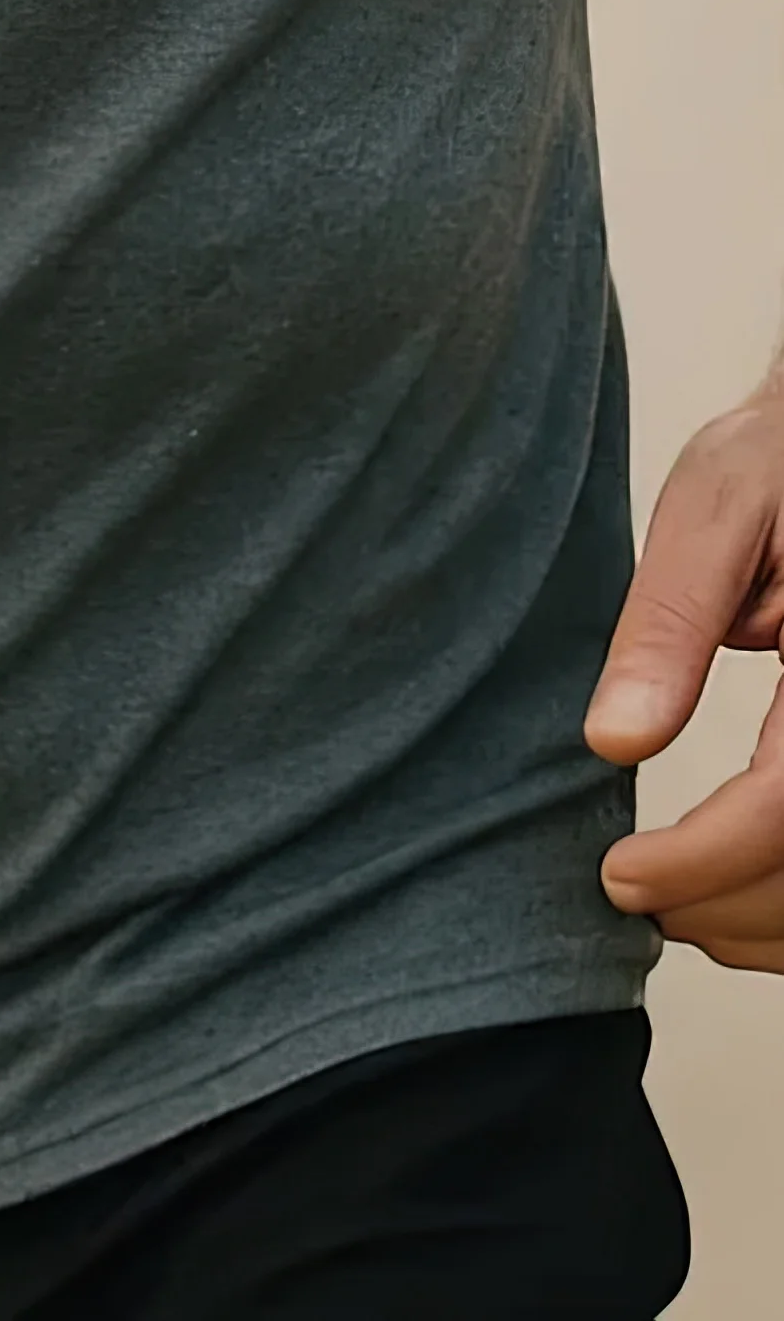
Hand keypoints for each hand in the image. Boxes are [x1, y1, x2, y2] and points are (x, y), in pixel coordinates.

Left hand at [586, 385, 783, 968]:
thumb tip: (612, 741)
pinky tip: (734, 885)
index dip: (702, 864)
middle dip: (725, 906)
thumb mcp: (717, 509)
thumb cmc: (778, 458)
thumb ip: (671, 626)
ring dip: (765, 922)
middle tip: (631, 893)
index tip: (617, 876)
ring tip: (672, 902)